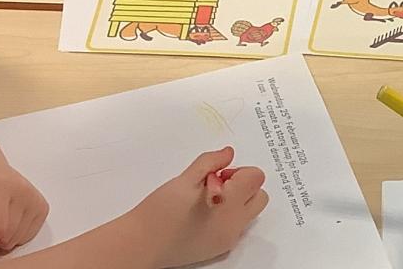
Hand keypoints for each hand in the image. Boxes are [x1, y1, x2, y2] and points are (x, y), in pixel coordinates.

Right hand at [117, 147, 268, 267]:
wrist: (142, 245)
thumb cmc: (159, 212)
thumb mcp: (184, 179)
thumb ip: (210, 162)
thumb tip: (228, 154)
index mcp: (228, 204)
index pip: (256, 177)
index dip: (238, 171)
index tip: (218, 174)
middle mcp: (234, 224)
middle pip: (260, 196)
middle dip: (243, 186)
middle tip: (216, 185)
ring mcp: (229, 238)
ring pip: (250, 213)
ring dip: (237, 201)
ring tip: (208, 201)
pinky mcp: (221, 248)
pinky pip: (236, 227)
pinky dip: (228, 217)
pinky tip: (204, 216)